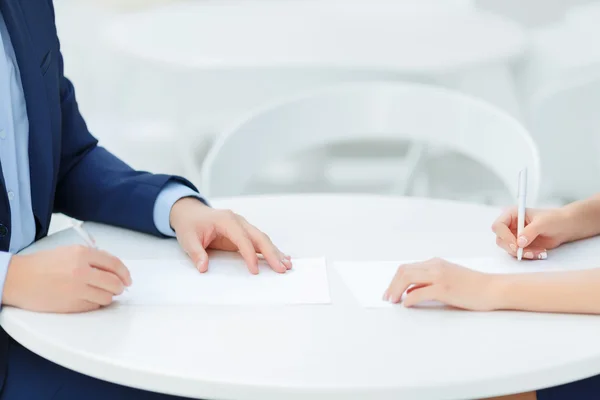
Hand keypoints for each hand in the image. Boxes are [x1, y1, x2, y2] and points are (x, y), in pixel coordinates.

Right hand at [2, 245, 131, 312]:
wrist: (17, 279)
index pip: (114, 264)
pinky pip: (94, 306)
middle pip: (115, 282)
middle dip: (120, 286)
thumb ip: (91, 257)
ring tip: (101, 293)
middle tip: (119, 288)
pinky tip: (89, 299)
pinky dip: (96, 304)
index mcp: (82, 254)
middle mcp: (82, 271)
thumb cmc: (41, 265)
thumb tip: (112, 268)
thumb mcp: (69, 251)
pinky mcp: (71, 304)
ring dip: (108, 296)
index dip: (125, 273)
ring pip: (107, 297)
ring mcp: (77, 289)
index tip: (128, 278)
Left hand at [169, 198, 291, 273]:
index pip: (242, 239)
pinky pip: (260, 242)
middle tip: (281, 268)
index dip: (249, 255)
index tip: (254, 271)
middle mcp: (239, 221)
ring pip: (263, 239)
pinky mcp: (244, 233)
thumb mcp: (187, 239)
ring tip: (287, 265)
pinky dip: (271, 250)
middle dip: (271, 253)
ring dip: (275, 252)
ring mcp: (243, 226)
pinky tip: (283, 257)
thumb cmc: (190, 225)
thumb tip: (203, 267)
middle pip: (259, 237)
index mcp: (226, 220)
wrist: (190, 213)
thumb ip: (196, 253)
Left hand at [383, 258, 499, 310]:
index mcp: (435, 263)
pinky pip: (419, 292)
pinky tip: (407, 305)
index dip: (394, 280)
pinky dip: (410, 299)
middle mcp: (435, 266)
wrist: (493, 288)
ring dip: (397, 290)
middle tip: (388, 298)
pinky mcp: (444, 288)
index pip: (407, 268)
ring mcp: (440, 276)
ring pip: (408, 278)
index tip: (390, 292)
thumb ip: (429, 282)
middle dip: (392, 285)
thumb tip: (410, 291)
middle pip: (404, 271)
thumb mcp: (448, 278)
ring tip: (394, 301)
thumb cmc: (472, 286)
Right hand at [491, 207, 570, 259]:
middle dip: (512, 248)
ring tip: (538, 252)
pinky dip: (528, 255)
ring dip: (522, 253)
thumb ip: (530, 231)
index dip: (504, 236)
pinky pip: (518, 254)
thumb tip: (519, 243)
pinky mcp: (520, 245)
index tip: (516, 245)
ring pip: (509, 248)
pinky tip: (540, 253)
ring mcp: (514, 236)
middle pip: (500, 239)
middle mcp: (510, 225)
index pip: (498, 226)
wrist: (565, 227)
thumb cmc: (554, 219)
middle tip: (525, 252)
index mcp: (512, 214)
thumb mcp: (542, 223)